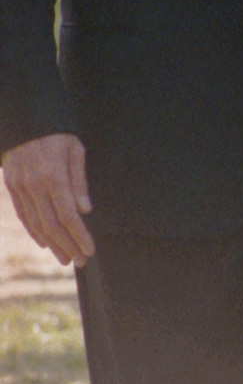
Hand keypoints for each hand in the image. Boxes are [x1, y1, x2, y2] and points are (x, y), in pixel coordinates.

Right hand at [3, 134, 92, 266]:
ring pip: (35, 224)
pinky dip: (34, 232)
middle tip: (80, 261)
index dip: (79, 235)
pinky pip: (23, 215)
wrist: (24, 122)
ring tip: (65, 258)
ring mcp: (19, 188)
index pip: (67, 215)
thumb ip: (79, 181)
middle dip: (67, 245)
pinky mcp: (12, 187)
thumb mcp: (75, 149)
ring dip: (52, 244)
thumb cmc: (56, 134)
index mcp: (52, 176)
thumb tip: (85, 209)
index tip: (89, 249)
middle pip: (51, 225)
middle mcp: (33, 186)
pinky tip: (45, 243)